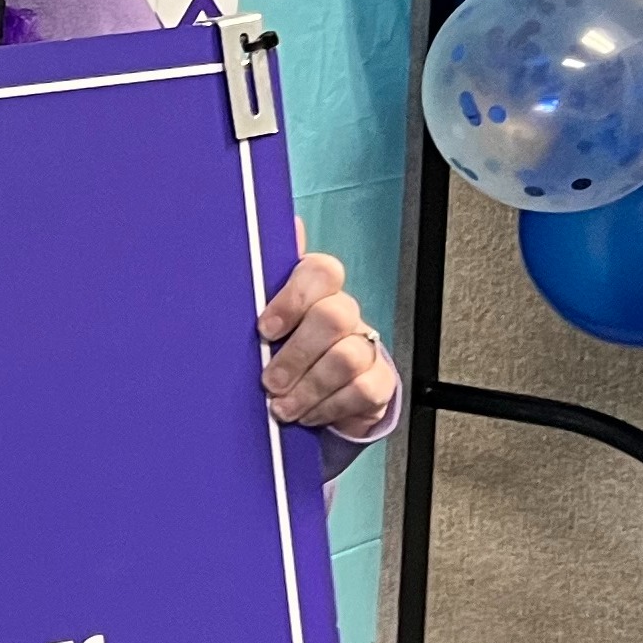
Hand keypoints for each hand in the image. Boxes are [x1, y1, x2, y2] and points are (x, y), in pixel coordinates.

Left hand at [258, 231, 398, 436]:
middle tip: (270, 382)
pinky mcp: (380, 381)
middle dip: (296, 354)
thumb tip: (283, 227)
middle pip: (334, 316)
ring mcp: (366, 346)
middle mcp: (344, 313)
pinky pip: (362, 390)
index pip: (321, 271)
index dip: (294, 298)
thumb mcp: (263, 320)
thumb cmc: (283, 350)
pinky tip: (308, 414)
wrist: (315, 396)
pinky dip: (329, 406)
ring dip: (309, 387)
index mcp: (316, 291)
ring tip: (283, 406)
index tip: (265, 330)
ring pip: (347, 357)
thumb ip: (262, 282)